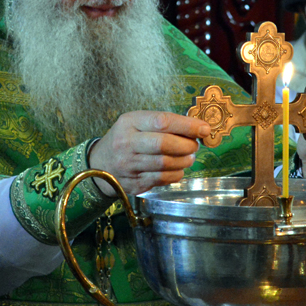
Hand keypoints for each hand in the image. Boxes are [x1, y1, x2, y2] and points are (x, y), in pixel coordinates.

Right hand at [87, 111, 208, 195]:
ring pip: (166, 164)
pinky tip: (177, 168)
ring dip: (184, 160)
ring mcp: (129, 166)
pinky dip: (176, 173)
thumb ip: (164, 123)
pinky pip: (163, 179)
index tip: (204, 128)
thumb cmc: (126, 138)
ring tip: (188, 156)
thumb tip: (197, 129)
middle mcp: (126, 143)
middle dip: (187, 145)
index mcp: (129, 123)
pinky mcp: (135, 183)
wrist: (100, 163)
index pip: (162, 121)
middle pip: (164, 144)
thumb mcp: (137, 122)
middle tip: (195, 145)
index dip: (187, 125)